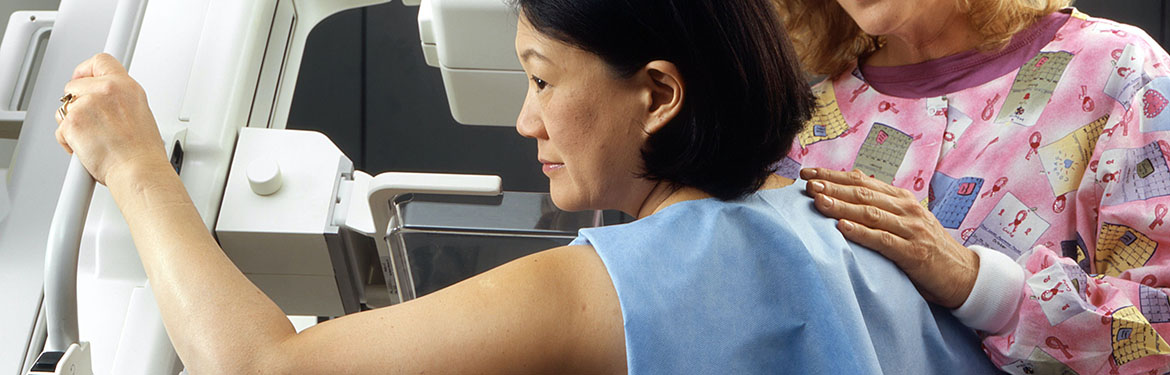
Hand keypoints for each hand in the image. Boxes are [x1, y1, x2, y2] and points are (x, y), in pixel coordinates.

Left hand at [55, 53, 165, 184]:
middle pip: (75, 85)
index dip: (86, 70)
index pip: (101, 61)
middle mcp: (107, 90)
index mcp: (126, 87)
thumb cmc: (142, 151)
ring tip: (93, 138)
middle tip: (89, 122)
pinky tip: (87, 148)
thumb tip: (104, 102)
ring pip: (64, 108)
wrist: (138, 170)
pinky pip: (60, 127)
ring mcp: (88, 104)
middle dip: (76, 103)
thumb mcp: (140, 113)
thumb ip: (119, 100)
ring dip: (72, 123)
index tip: (82, 78)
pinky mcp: (73, 121)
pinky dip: (68, 140)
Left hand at [800, 168, 978, 308]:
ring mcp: (911, 229)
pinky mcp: (914, 252)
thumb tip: (844, 201)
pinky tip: (841, 228)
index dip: (834, 175)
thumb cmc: (928, 249)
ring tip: (817, 200)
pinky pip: (883, 240)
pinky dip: (861, 233)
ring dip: (841, 205)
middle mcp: (906, 209)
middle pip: (862, 193)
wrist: (964, 275)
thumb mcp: (905, 223)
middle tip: (807, 183)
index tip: (808, 173)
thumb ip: (882, 211)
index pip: (862, 181)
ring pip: (870, 213)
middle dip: (832, 186)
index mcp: (901, 199)